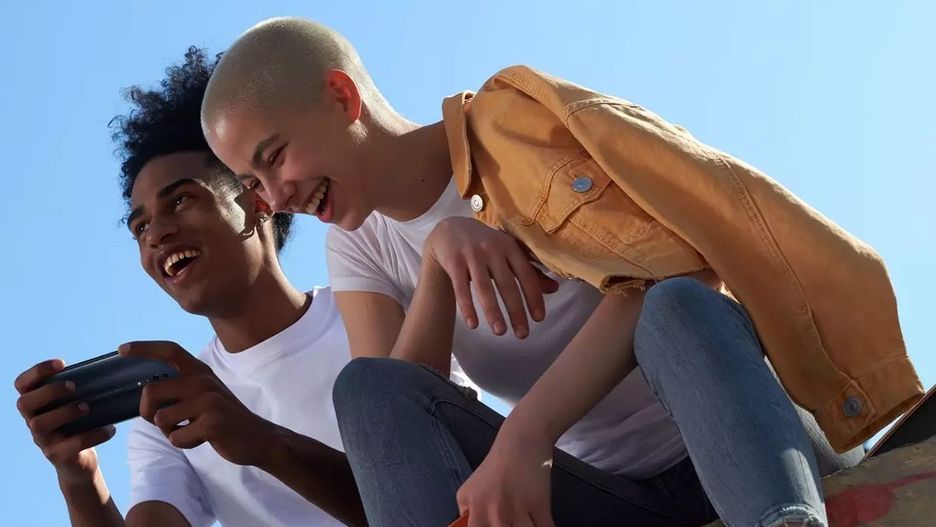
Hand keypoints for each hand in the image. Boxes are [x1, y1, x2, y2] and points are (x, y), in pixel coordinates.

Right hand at [14, 359, 114, 485]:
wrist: (80, 462)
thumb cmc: (80, 424)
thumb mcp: (76, 405)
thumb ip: (81, 389)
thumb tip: (113, 366)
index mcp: (37, 404)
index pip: (22, 384)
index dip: (36, 372)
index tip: (62, 363)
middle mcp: (33, 420)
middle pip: (24, 403)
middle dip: (49, 391)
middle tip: (73, 386)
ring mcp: (42, 439)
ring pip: (39, 424)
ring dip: (64, 412)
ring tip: (87, 407)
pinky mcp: (56, 455)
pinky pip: (68, 446)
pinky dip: (91, 436)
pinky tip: (109, 429)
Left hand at [119, 341, 278, 466]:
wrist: (259, 438)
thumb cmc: (225, 418)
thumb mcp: (206, 394)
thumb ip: (182, 388)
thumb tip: (147, 394)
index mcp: (201, 371)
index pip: (169, 350)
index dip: (144, 348)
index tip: (121, 349)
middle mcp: (203, 380)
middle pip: (150, 391)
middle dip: (145, 412)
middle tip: (158, 421)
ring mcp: (208, 400)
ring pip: (160, 418)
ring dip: (169, 431)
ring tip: (190, 430)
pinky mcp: (212, 421)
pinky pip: (176, 437)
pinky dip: (184, 443)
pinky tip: (202, 439)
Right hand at [424, 217, 557, 338]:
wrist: (450, 229)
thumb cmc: (486, 245)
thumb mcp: (509, 253)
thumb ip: (530, 271)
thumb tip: (555, 289)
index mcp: (510, 247)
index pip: (526, 275)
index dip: (533, 297)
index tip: (539, 319)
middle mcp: (492, 249)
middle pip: (507, 284)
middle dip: (516, 311)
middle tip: (523, 335)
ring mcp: (471, 254)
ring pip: (484, 288)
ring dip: (493, 312)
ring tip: (500, 332)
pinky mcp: (453, 261)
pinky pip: (461, 288)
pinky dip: (467, 307)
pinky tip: (473, 324)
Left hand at [456, 427, 555, 526]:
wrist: (521, 442)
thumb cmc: (495, 467)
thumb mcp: (469, 489)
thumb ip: (466, 512)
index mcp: (476, 509)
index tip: (495, 526)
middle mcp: (495, 512)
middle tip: (511, 521)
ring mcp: (518, 510)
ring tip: (528, 521)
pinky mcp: (540, 505)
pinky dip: (545, 526)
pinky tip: (542, 521)